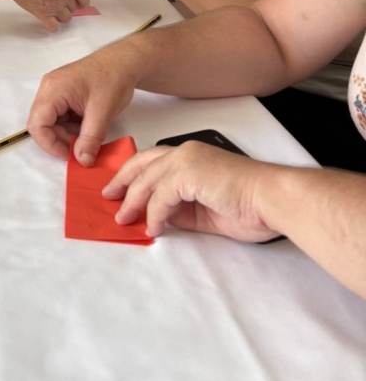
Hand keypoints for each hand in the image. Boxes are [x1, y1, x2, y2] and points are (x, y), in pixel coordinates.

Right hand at [12, 0, 90, 31]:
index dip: (82, 2)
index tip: (78, 4)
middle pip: (74, 8)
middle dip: (67, 7)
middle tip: (56, 4)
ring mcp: (55, 6)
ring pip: (67, 18)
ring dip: (60, 16)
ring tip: (51, 12)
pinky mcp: (44, 14)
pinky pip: (54, 26)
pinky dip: (51, 25)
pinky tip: (46, 21)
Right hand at [27, 46, 137, 161]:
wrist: (126, 61)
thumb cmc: (113, 80)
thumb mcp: (102, 113)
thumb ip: (90, 139)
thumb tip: (82, 162)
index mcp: (52, 90)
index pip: (37, 125)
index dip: (50, 145)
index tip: (71, 155)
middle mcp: (49, 89)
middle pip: (42, 124)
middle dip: (61, 140)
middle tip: (83, 147)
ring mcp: (56, 91)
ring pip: (52, 122)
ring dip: (68, 134)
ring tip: (90, 135)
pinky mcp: (64, 94)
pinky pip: (61, 116)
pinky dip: (73, 127)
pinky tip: (89, 126)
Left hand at [104, 142, 281, 241]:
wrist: (272, 200)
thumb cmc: (250, 205)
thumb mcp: (206, 209)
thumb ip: (182, 209)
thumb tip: (162, 217)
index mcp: (191, 155)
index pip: (153, 160)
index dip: (134, 174)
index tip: (120, 189)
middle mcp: (186, 153)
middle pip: (142, 163)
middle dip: (123, 181)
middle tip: (109, 197)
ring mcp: (186, 161)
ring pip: (147, 180)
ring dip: (133, 202)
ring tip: (125, 219)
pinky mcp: (188, 175)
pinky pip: (160, 197)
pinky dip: (153, 214)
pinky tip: (153, 228)